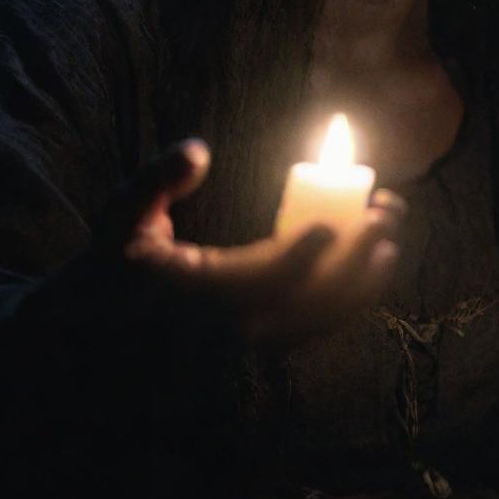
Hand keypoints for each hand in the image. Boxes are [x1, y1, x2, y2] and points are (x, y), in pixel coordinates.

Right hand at [105, 139, 403, 345]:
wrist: (109, 328)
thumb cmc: (119, 261)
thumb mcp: (120, 215)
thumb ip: (154, 180)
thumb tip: (197, 152)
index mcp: (197, 298)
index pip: (259, 285)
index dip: (300, 257)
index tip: (333, 224)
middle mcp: (229, 329)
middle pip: (307, 306)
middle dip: (354, 263)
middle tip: (384, 218)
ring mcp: (250, 345)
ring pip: (319, 325)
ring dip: (362, 286)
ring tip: (388, 244)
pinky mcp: (263, 347)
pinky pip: (315, 333)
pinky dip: (348, 305)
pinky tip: (370, 268)